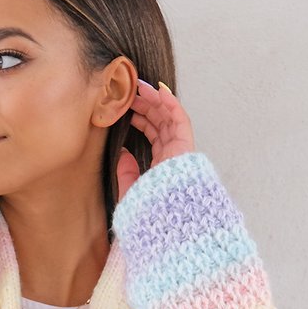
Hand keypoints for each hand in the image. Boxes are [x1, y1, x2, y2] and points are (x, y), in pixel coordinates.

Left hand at [116, 78, 196, 201]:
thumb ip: (127, 173)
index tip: (127, 108)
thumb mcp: (130, 191)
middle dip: (147, 105)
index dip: (142, 119)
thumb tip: (122, 151)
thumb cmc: (146, 212)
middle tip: (130, 93)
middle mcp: (173, 156)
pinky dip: (171, 103)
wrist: (161, 221)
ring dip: (155, 100)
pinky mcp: (185, 147)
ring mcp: (180, 151)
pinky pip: (180, 119)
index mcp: (162, 165)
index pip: (154, 135)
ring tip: (140, 87)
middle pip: (161, 123)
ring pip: (169, 118)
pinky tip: (158, 90)